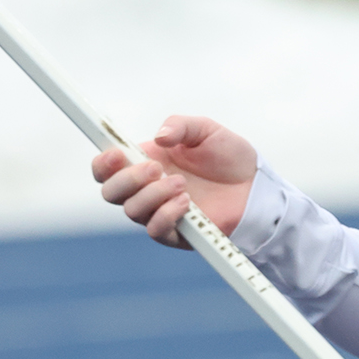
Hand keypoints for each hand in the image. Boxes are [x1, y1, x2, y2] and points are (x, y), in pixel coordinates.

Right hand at [92, 115, 254, 248]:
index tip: (117, 154)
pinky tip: (187, 202)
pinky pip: (155, 229)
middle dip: (127, 179)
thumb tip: (159, 137)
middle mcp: (146, 189)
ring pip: (131, 211)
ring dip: (153, 195)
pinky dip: (166, 214)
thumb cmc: (228, 156)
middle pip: (110, 192)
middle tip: (156, 168)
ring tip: (182, 184)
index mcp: (145, 162)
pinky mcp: (176, 232)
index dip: (102, 163)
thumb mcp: (205, 130)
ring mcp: (159, 211)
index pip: (107, 168)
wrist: (255, 184)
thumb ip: (180, 126)